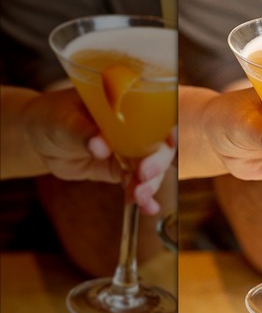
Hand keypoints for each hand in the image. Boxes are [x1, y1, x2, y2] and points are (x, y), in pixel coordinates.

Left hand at [17, 87, 174, 214]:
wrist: (40, 138)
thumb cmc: (53, 116)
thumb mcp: (63, 120)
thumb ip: (83, 131)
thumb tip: (100, 145)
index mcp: (129, 104)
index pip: (160, 112)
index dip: (170, 126)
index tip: (169, 142)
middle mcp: (137, 127)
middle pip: (160, 144)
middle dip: (158, 162)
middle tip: (144, 175)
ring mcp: (132, 150)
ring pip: (153, 167)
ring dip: (150, 184)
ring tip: (139, 197)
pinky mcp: (124, 170)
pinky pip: (138, 183)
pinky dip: (145, 197)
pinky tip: (148, 208)